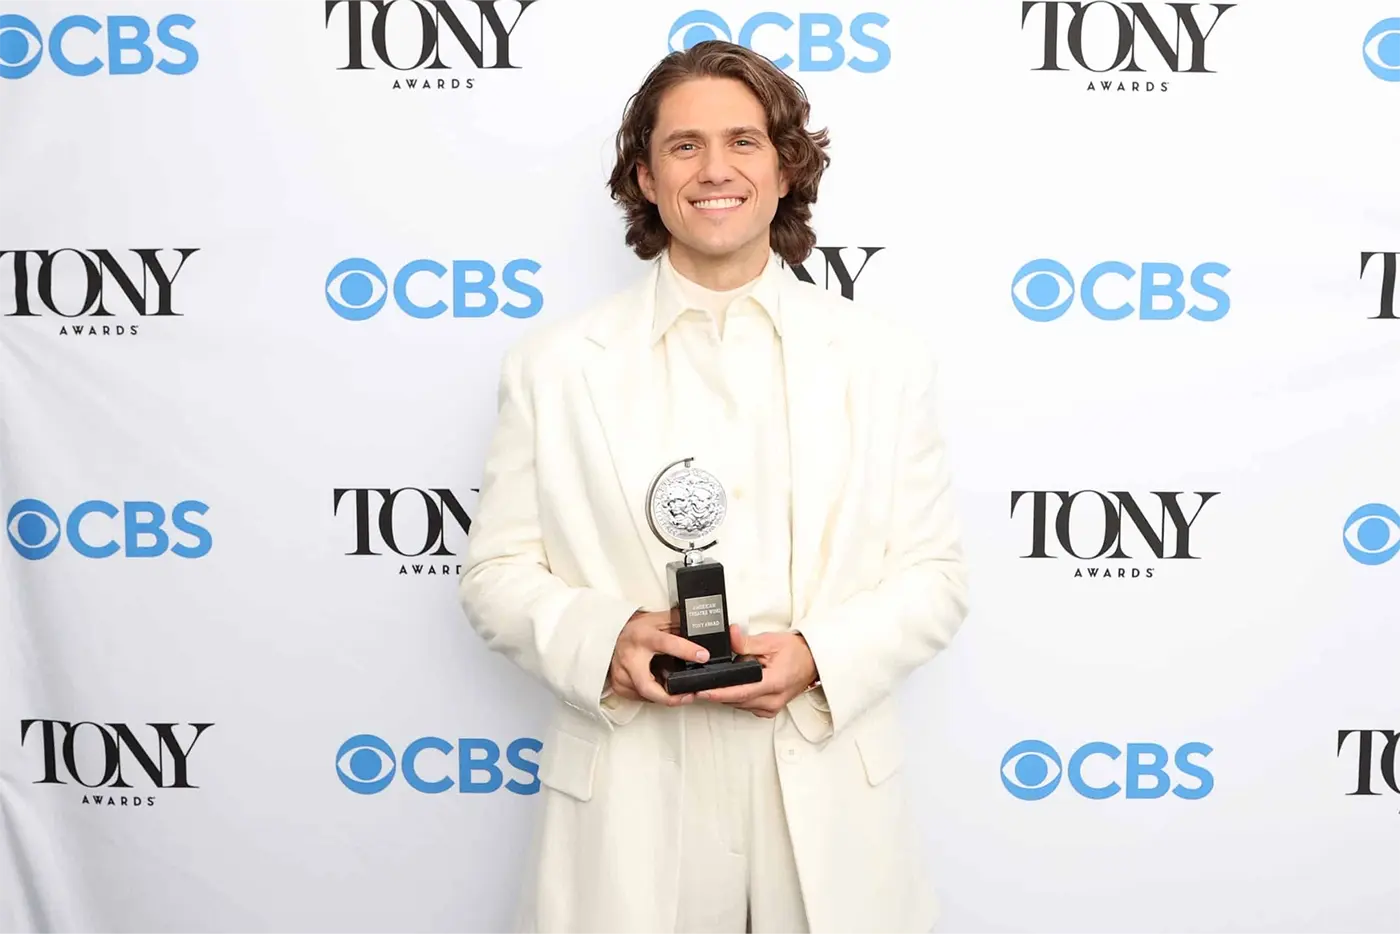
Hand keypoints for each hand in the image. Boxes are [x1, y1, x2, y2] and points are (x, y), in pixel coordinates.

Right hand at [606, 610, 708, 706]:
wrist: (612, 636)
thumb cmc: (637, 629)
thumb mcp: (659, 621)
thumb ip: (678, 625)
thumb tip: (701, 630)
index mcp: (643, 636)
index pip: (666, 644)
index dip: (686, 651)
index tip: (703, 656)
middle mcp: (630, 656)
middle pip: (648, 685)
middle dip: (669, 696)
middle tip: (689, 696)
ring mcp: (622, 673)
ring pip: (646, 694)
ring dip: (664, 695)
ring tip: (677, 689)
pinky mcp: (619, 685)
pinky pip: (640, 697)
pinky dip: (653, 696)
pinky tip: (660, 688)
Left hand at [697, 627, 817, 717]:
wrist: (813, 662)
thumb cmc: (797, 652)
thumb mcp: (771, 641)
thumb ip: (747, 642)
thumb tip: (730, 637)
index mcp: (774, 683)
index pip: (740, 692)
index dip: (718, 693)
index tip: (702, 691)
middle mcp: (773, 700)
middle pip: (737, 701)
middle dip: (718, 692)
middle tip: (700, 683)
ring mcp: (772, 708)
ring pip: (740, 705)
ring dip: (728, 694)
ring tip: (719, 679)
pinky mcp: (770, 710)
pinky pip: (747, 707)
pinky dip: (738, 697)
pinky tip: (736, 685)